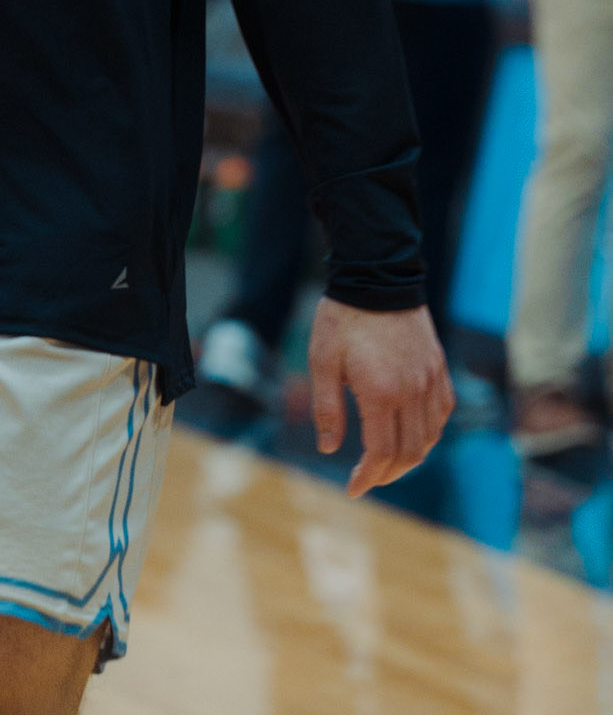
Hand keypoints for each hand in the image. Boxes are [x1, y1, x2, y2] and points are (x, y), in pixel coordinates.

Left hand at [308, 299, 452, 497]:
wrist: (377, 275)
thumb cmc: (343, 318)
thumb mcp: (322, 360)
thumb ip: (327, 407)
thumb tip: (330, 449)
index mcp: (381, 393)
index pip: (380, 453)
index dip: (368, 477)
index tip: (353, 489)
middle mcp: (412, 392)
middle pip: (409, 452)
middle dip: (387, 474)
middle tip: (367, 480)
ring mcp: (430, 380)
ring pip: (430, 437)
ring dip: (410, 458)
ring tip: (388, 463)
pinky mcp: (438, 368)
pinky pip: (442, 412)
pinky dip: (430, 432)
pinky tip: (414, 434)